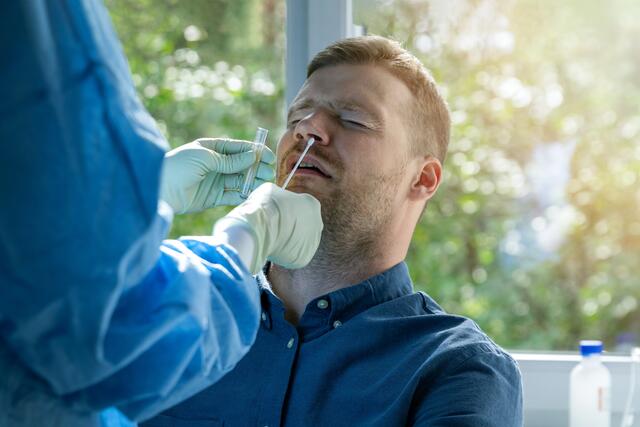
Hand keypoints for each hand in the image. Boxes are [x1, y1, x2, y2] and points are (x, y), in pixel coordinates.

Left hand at [160, 138, 274, 213]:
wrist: (159, 190)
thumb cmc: (179, 166)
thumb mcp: (205, 158)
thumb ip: (229, 160)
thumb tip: (252, 156)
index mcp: (211, 148)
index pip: (237, 148)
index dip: (253, 151)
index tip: (268, 156)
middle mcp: (214, 164)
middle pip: (240, 165)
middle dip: (255, 167)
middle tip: (269, 172)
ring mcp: (214, 181)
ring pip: (239, 180)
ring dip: (252, 181)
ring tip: (265, 183)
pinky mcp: (213, 197)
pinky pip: (232, 195)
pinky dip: (243, 194)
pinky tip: (253, 193)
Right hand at [213, 183, 322, 273]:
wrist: (259, 228)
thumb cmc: (265, 206)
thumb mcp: (272, 191)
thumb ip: (281, 197)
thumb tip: (277, 202)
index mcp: (312, 204)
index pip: (303, 206)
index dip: (288, 210)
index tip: (278, 212)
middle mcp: (317, 224)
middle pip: (304, 225)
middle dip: (292, 226)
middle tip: (276, 227)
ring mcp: (312, 243)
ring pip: (300, 242)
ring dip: (289, 240)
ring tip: (273, 238)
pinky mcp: (303, 258)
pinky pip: (293, 255)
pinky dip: (285, 253)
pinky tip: (274, 248)